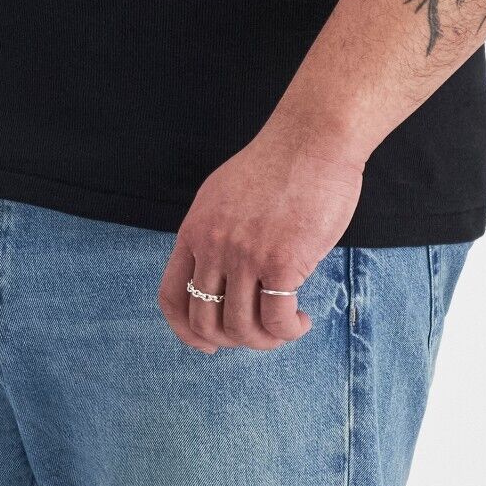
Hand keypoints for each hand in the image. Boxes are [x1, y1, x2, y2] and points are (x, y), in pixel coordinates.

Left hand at [158, 114, 364, 353]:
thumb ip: (216, 231)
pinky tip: (302, 320)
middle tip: (260, 334)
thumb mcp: (225, 194)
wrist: (313, 140)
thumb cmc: (280, 164)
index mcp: (195, 230)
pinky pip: (277, 320)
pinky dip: (289, 331)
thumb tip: (219, 272)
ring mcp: (244, 255)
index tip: (208, 345)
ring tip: (287, 327)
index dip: (185, 331)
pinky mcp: (281, 262)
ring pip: (242, 328)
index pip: (172, 295)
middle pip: (205, 321)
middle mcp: (213, 246)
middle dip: (233, 340)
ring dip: (266, 340)